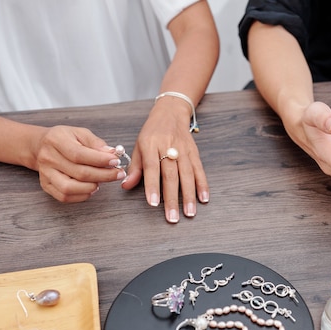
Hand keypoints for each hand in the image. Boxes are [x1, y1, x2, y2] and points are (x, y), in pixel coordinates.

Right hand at [33, 126, 125, 202]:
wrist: (41, 146)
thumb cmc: (65, 139)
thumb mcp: (80, 133)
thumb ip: (96, 143)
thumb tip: (112, 154)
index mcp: (56, 140)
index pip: (79, 154)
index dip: (100, 160)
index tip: (115, 161)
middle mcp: (48, 158)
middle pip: (78, 173)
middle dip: (103, 175)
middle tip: (118, 174)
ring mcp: (45, 173)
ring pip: (69, 188)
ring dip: (91, 187)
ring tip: (102, 181)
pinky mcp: (46, 185)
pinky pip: (64, 197)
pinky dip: (82, 196)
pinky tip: (91, 188)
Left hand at [121, 101, 208, 223]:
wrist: (170, 111)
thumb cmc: (152, 132)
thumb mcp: (138, 145)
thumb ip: (135, 167)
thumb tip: (126, 186)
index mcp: (150, 144)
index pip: (152, 168)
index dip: (153, 187)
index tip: (154, 204)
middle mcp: (168, 146)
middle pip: (171, 175)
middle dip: (172, 198)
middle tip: (172, 217)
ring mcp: (183, 149)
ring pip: (187, 174)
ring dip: (189, 195)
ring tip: (189, 213)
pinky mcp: (194, 152)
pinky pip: (199, 170)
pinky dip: (202, 184)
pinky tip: (204, 198)